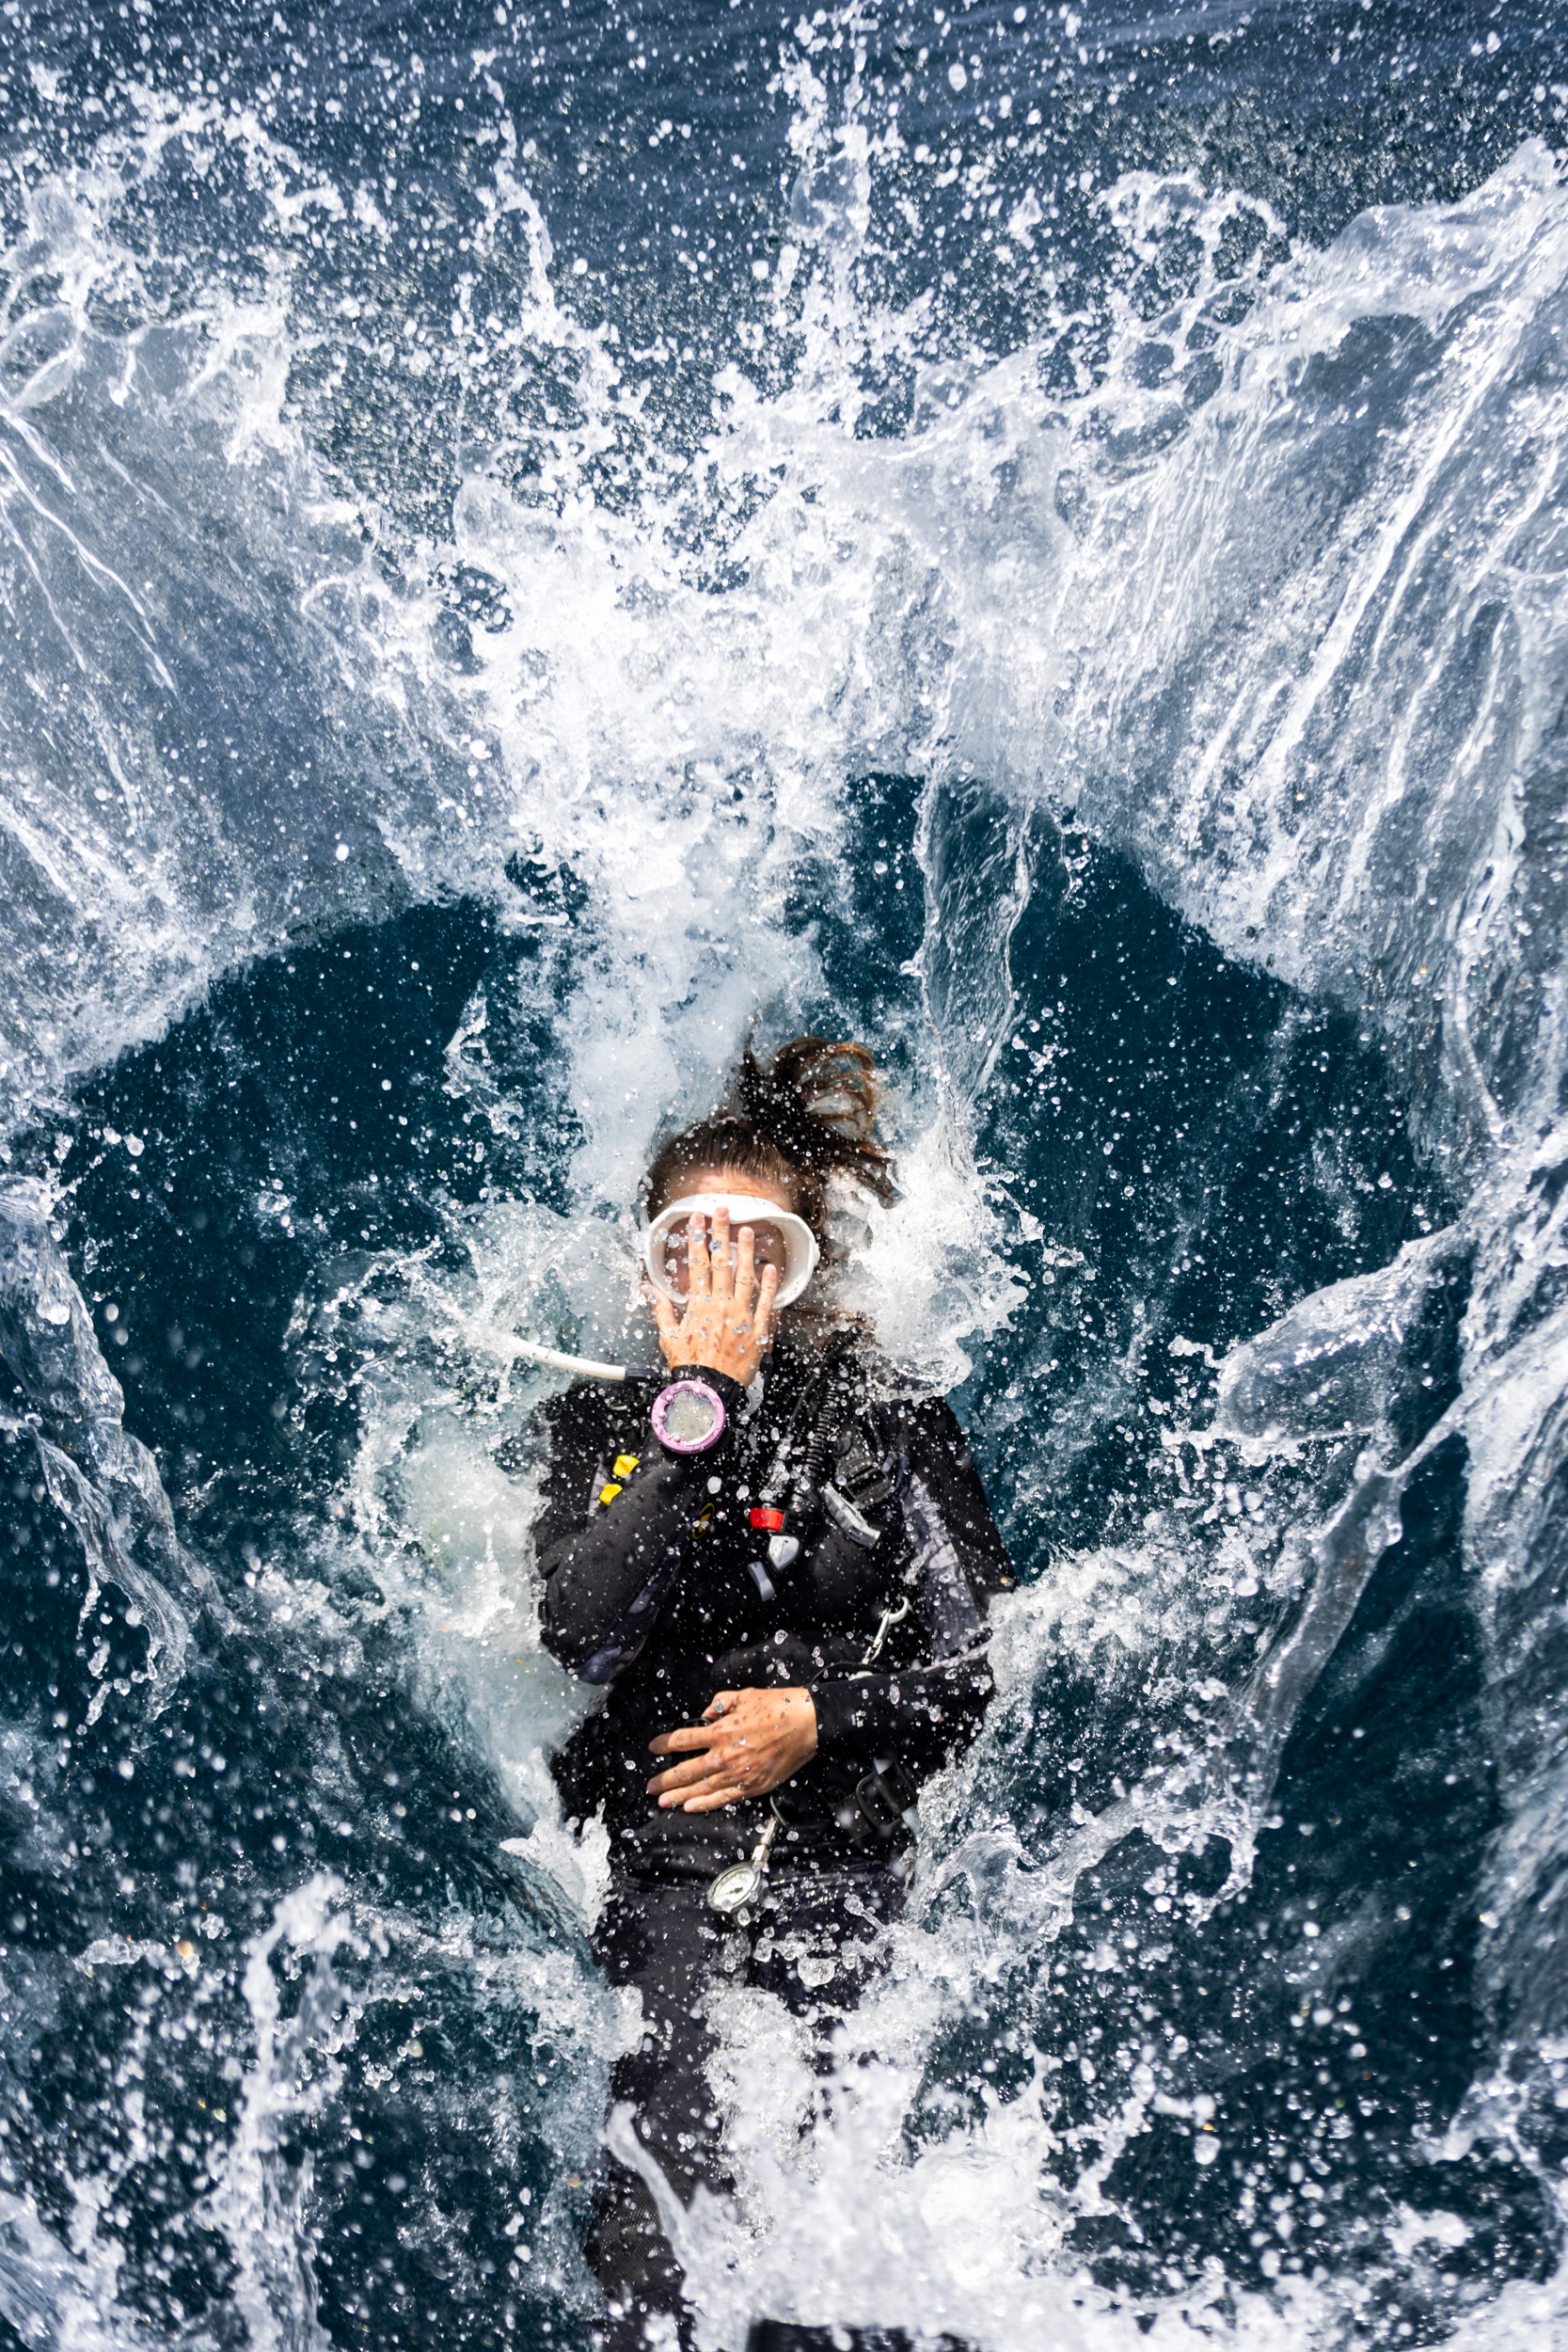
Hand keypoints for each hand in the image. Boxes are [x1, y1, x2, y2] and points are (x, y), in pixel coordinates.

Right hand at [646, 1208, 779, 1388]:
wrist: (709, 1391)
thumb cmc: (688, 1365)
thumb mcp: (668, 1337)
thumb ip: (660, 1309)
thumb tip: (648, 1288)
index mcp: (698, 1306)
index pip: (697, 1265)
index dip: (697, 1240)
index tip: (697, 1221)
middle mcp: (720, 1306)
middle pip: (721, 1263)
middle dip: (721, 1234)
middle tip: (723, 1211)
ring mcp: (741, 1316)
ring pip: (745, 1277)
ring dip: (746, 1251)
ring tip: (747, 1229)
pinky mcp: (758, 1330)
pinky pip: (766, 1303)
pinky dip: (769, 1285)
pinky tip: (770, 1267)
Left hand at [647, 1686, 817, 1812]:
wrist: (808, 1724)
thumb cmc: (778, 1707)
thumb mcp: (745, 1696)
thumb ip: (721, 1703)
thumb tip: (706, 1714)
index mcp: (721, 1730)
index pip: (684, 1739)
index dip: (665, 1744)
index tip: (653, 1747)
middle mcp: (725, 1755)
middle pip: (686, 1770)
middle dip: (665, 1779)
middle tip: (650, 1786)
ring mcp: (738, 1774)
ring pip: (701, 1788)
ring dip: (679, 1796)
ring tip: (663, 1802)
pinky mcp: (752, 1786)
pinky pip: (723, 1799)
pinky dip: (705, 1804)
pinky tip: (690, 1807)